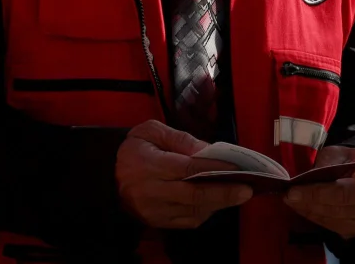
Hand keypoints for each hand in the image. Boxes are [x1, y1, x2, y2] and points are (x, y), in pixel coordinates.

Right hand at [116, 119, 252, 228]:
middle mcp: (152, 192)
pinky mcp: (158, 223)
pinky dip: (206, 212)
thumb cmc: (133, 150)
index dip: (215, 168)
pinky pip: (188, 221)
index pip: (187, 169)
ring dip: (218, 203)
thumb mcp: (151, 131)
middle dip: (224, 193)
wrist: (106, 177)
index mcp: (149, 164)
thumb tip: (208, 150)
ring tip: (238, 193)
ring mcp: (155, 211)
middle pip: (194, 196)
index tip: (237, 166)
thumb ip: (180, 139)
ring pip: (194, 211)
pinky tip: (217, 201)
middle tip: (247, 190)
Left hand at [284, 146, 354, 239]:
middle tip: (292, 192)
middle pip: (348, 197)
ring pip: (339, 215)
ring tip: (290, 199)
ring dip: (311, 208)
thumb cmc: (349, 162)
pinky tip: (299, 207)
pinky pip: (334, 226)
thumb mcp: (341, 152)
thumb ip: (331, 161)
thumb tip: (314, 176)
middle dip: (317, 195)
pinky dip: (314, 216)